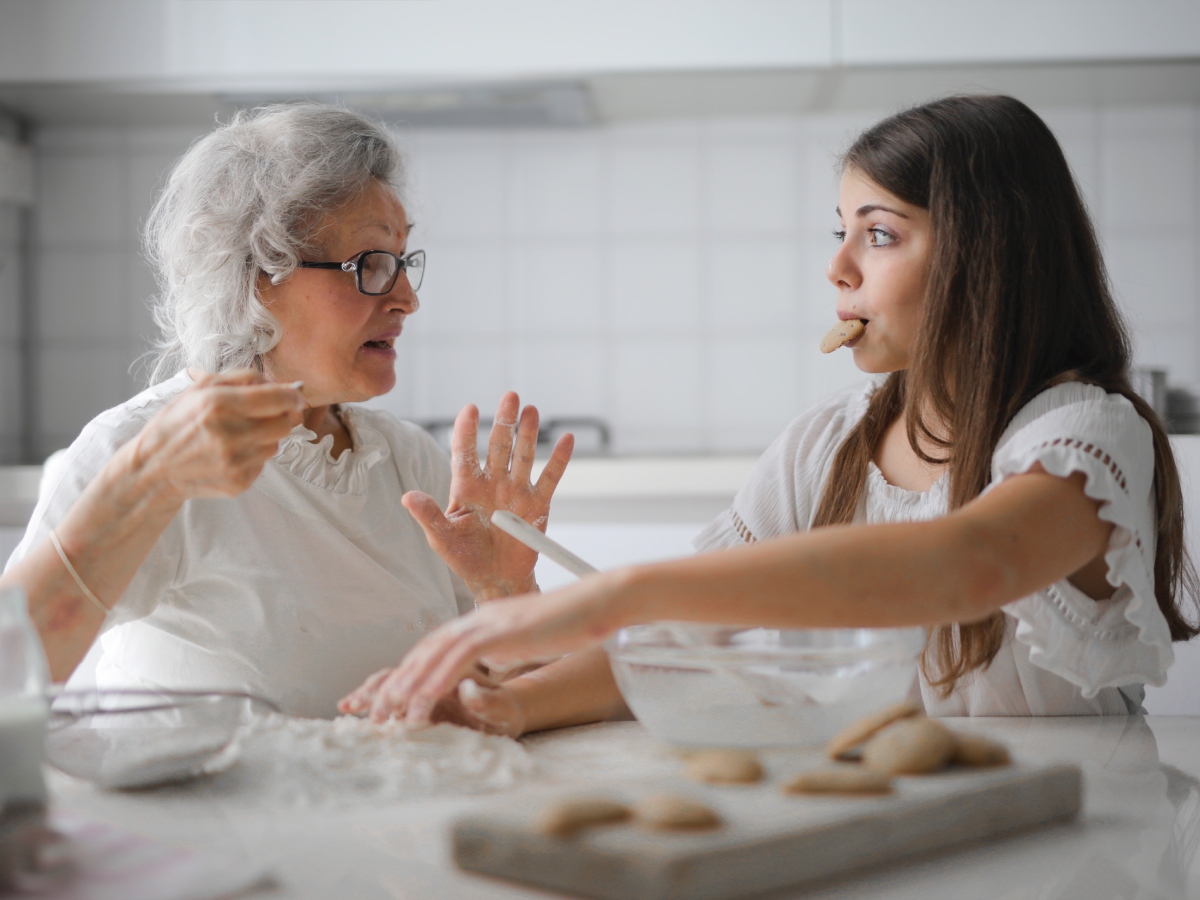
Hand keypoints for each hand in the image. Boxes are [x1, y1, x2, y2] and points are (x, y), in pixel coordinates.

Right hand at [124, 369, 304, 503]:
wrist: (154, 468)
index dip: (293, 395)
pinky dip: (255, 455)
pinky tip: (232, 452)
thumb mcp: (201, 388)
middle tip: (270, 412)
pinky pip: (264, 463)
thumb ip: (244, 378)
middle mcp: (230, 434)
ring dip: (268, 435)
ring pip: (277, 443)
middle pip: (286, 422)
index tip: (294, 394)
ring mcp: (236, 462)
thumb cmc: (178, 423)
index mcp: (219, 404)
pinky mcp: (239, 482)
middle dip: (283, 414)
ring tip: (240, 433)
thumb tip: (285, 384)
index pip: (279, 398)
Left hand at [344, 575, 626, 725]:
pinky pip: (459, 657)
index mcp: (484, 620)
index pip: (436, 646)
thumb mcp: (529, 638)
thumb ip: (504, 648)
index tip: (394, 699)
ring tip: (390, 715)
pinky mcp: (501, 631)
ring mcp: (489, 622)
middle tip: (375, 713)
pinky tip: (423, 701)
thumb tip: (490, 664)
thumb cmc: (573, 622)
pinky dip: (437, 679)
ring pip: (435, 654)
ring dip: (409, 686)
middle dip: (398, 682)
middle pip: (426, 649)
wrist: (598, 601)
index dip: (412, 672)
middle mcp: (479, 618)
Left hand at [402, 392, 572, 599]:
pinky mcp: (537, 505)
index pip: (465, 453)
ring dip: (528, 433)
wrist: (496, 579)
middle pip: (498, 446)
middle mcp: (492, 483)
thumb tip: (407, 496)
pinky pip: (549, 479)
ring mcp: (516, 491)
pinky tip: (566, 439)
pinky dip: (559, 460)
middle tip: (510, 396)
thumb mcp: (441, 538)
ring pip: (523, 456)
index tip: (470, 409)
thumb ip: (428, 516)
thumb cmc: (465, 558)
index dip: (466, 430)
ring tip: (531, 411)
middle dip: (504, 422)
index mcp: (466, 487)